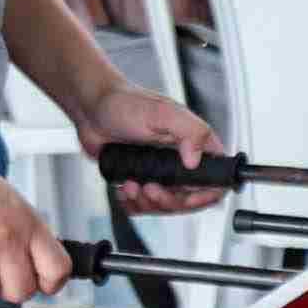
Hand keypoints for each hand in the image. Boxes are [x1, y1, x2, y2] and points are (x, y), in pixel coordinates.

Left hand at [75, 86, 228, 213]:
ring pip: (165, 205)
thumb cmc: (124, 103)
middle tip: (150, 188)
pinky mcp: (142, 178)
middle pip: (189, 198)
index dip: (205, 193)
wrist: (92, 109)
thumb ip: (190, 131)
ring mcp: (161, 170)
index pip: (216, 177)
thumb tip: (196, 160)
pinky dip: (133, 203)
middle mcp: (181, 158)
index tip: (187, 197)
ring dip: (146, 202)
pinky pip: (144, 204)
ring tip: (131, 185)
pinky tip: (124, 188)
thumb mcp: (162, 112)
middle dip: (167, 201)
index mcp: (194, 142)